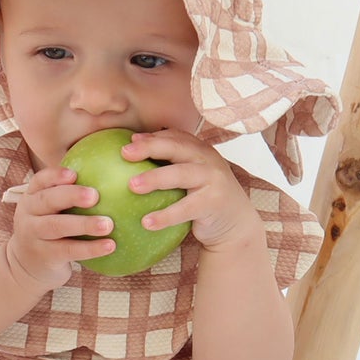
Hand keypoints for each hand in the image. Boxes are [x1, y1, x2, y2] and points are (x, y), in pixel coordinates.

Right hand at [3, 166, 115, 289]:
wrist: (25, 265)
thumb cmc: (50, 229)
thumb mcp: (51, 210)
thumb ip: (72, 194)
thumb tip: (117, 173)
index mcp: (32, 197)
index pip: (40, 181)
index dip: (55, 176)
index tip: (74, 174)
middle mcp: (28, 214)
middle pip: (46, 201)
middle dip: (70, 196)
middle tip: (95, 195)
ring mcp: (33, 236)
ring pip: (56, 227)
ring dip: (83, 225)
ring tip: (108, 225)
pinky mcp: (43, 256)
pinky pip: (67, 251)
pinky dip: (89, 248)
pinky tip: (110, 246)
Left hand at [121, 130, 263, 251]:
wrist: (234, 223)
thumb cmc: (202, 197)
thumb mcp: (189, 177)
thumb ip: (167, 166)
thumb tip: (128, 156)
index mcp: (199, 151)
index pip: (175, 137)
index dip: (152, 137)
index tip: (128, 141)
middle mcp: (208, 160)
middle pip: (177, 148)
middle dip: (150, 148)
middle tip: (124, 153)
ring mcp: (214, 180)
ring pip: (181, 174)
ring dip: (155, 178)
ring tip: (132, 186)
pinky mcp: (215, 202)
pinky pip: (186, 208)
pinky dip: (166, 215)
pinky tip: (146, 222)